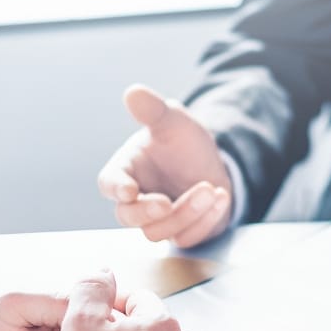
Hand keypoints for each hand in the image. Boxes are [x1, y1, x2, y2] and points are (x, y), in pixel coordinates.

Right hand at [98, 84, 232, 246]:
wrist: (214, 164)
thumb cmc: (183, 143)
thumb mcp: (173, 121)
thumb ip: (153, 110)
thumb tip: (133, 92)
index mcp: (126, 171)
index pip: (109, 184)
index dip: (116, 188)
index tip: (129, 190)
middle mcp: (136, 200)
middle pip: (128, 217)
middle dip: (148, 212)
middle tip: (166, 202)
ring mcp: (157, 221)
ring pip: (159, 231)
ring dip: (187, 213)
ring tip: (211, 189)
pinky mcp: (180, 233)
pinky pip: (186, 239)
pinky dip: (206, 221)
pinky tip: (221, 198)